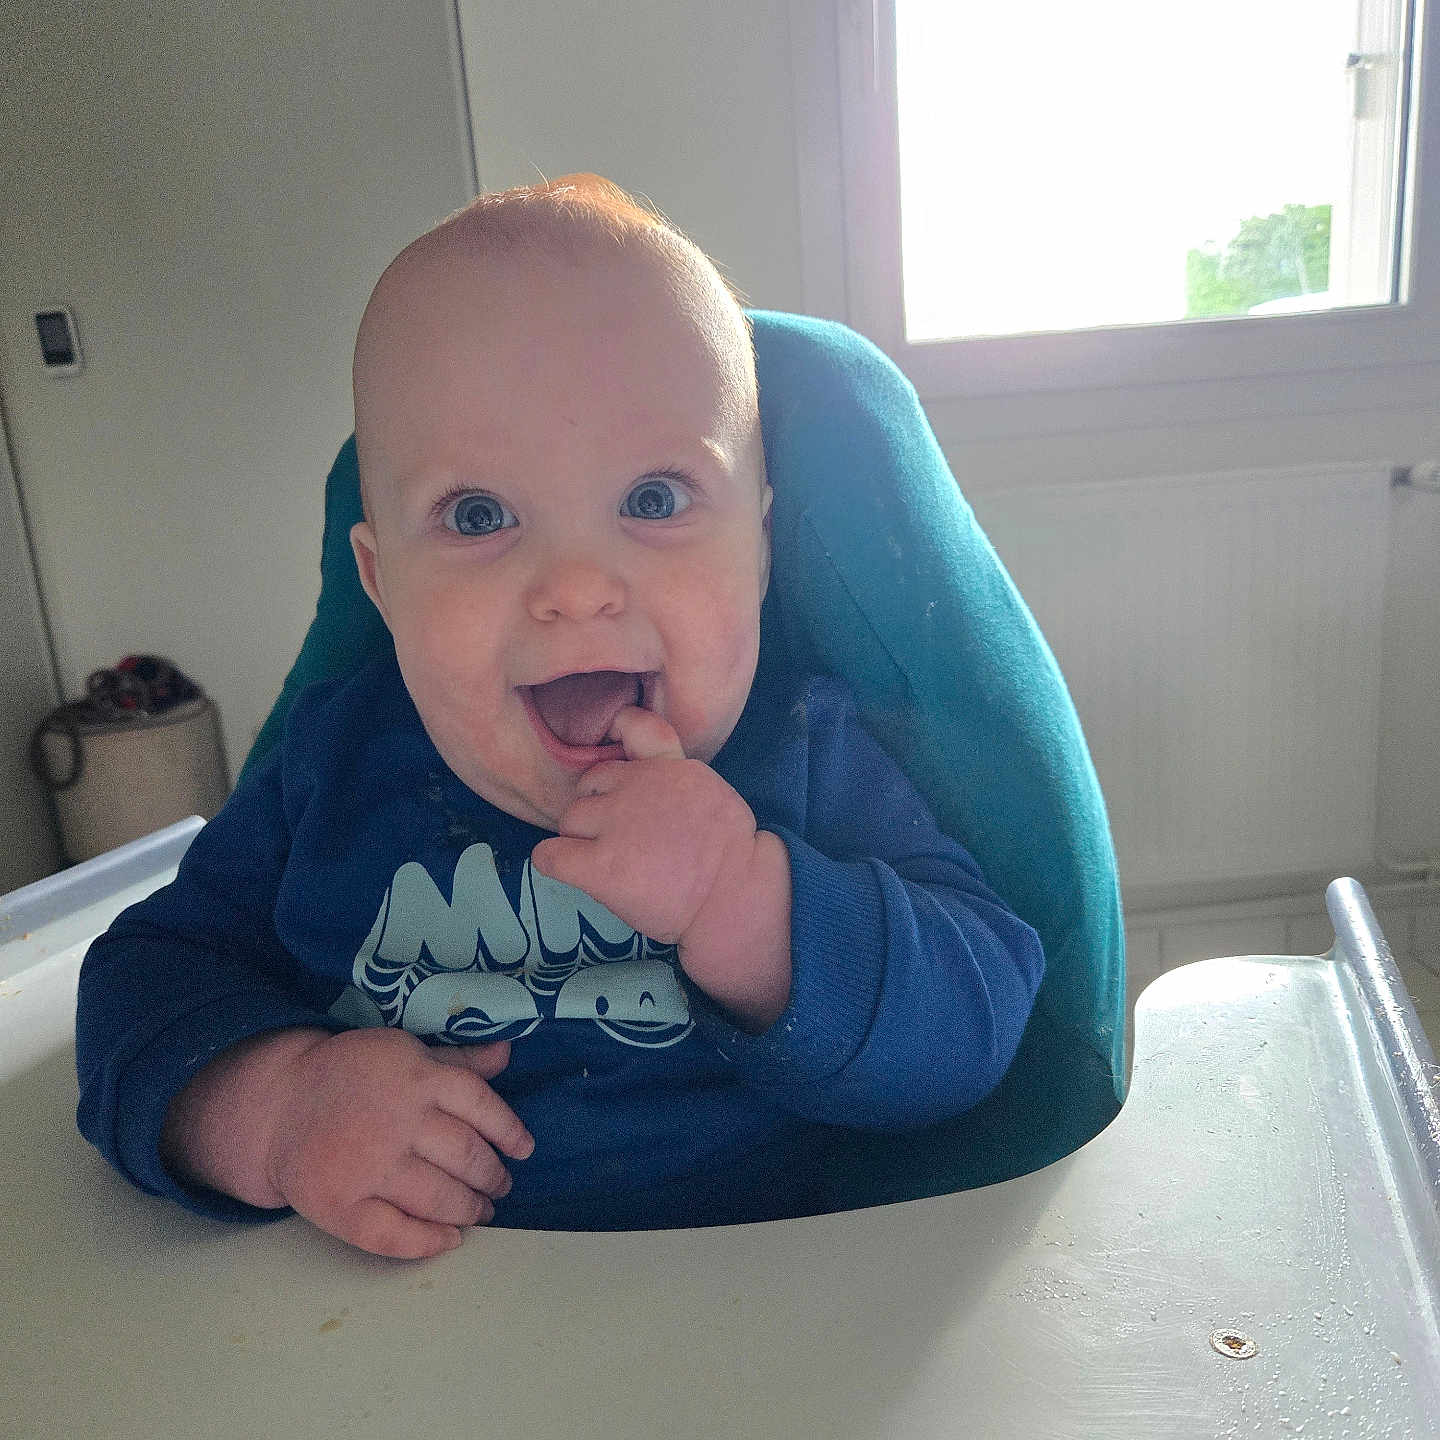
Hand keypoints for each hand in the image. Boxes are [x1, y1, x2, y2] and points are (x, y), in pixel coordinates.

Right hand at [163, 1026, 533, 1259]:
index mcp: (416, 1077)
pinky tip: (448, 1240)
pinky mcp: (340, 1205)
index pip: (480, 1105)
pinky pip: (392, 1234)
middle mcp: (397, 1121)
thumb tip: (506, 1054)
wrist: (280, 1102)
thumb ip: (456, 1059)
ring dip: (469, 1210)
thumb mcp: (404, 1052)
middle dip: (492, 1178)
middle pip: (465, 1156)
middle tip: (499, 1188)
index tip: (523, 1150)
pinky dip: (427, 1243)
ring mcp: (368, 1165)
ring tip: (479, 1212)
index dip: (509, 1131)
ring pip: (438, 1197)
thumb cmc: (352, 1075)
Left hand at [532, 707, 792, 1030]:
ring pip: (569, 819)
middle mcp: (638, 785)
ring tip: (609, 864)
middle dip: (599, 809)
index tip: (619, 774)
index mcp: (669, 765)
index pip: (629, 725)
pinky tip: (577, 874)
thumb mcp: (713, 790)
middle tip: (620, 840)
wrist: (736, 900)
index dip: (617, 746)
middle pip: (589, 785)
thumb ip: (676, 774)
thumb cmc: (730, 855)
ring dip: (581, 839)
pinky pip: (549, 855)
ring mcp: (616, 824)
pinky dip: (555, 862)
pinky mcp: (600, 866)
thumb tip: (645, 771)